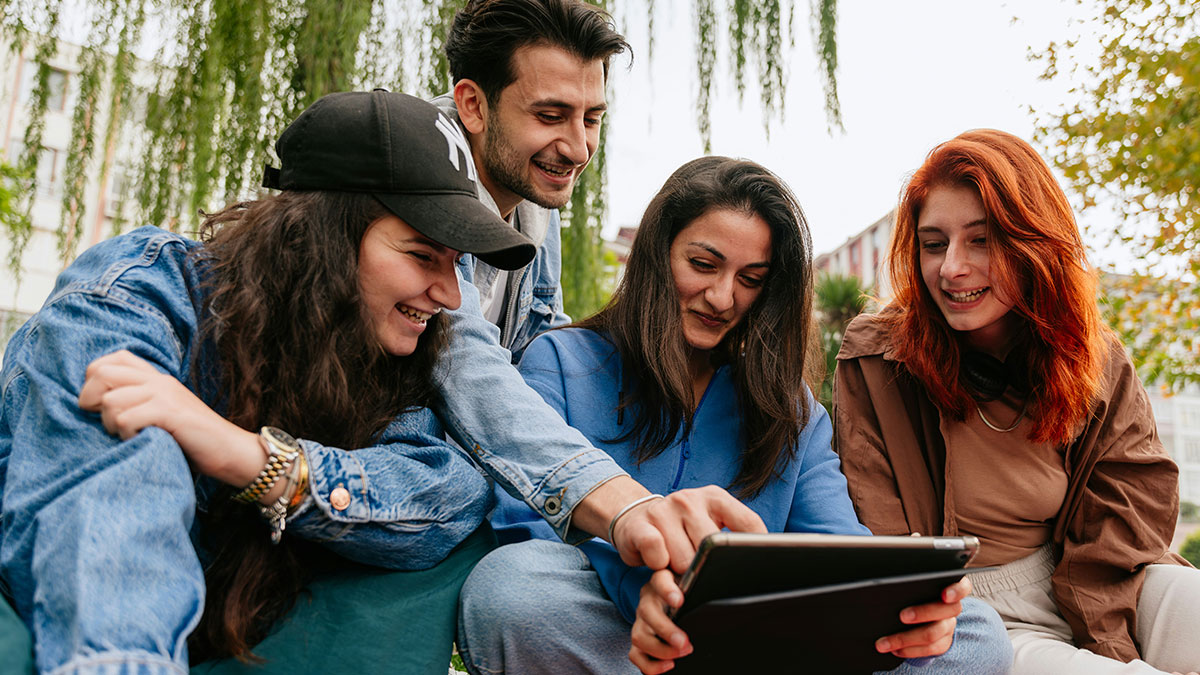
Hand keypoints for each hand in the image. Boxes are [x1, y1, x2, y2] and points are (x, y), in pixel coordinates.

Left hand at [78, 350, 262, 488]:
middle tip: (107, 423)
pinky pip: (125, 418)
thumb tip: (97, 406)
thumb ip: (140, 403)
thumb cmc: (194, 440)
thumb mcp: (165, 414)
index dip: (93, 380)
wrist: (232, 451)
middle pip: (101, 373)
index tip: (99, 405)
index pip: (110, 359)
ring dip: (110, 424)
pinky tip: (142, 440)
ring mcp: (164, 394)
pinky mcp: (169, 412)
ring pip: (110, 400)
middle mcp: (158, 380)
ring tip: (129, 435)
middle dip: (91, 400)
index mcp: (156, 378)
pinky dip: (126, 434)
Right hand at [613, 485, 766, 573]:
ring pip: (685, 559)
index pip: (748, 523)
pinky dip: (660, 566)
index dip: (755, 549)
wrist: (634, 520)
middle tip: (701, 570)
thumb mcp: (710, 523)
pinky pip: (657, 553)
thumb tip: (766, 560)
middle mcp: (689, 499)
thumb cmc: (680, 529)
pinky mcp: (640, 526)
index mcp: (715, 497)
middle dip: (709, 568)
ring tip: (677, 566)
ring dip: (682, 572)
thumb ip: (734, 535)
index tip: (755, 566)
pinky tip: (659, 564)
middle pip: (714, 548)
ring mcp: (664, 511)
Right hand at [629, 569, 690, 673]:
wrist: (674, 600)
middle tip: (684, 642)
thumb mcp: (693, 581)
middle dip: (665, 630)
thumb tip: (714, 580)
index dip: (667, 591)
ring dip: (661, 650)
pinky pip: (636, 655)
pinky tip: (668, 665)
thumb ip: (698, 580)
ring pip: (639, 636)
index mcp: (661, 581)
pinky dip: (651, 665)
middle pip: (647, 612)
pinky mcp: (640, 639)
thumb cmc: (685, 591)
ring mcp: (641, 621)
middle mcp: (648, 600)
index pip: (660, 580)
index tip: (679, 602)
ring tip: (681, 653)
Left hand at [874, 576, 971, 657]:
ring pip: (933, 634)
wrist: (920, 613)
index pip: (962, 587)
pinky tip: (894, 650)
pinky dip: (909, 651)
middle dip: (923, 613)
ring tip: (885, 642)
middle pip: (946, 611)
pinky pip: (929, 649)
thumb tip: (892, 584)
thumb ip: (912, 583)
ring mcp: (949, 626)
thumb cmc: (914, 592)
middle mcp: (952, 608)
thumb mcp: (915, 585)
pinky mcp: (943, 642)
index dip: (956, 591)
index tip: (945, 595)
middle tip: (902, 616)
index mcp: (950, 588)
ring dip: (906, 638)